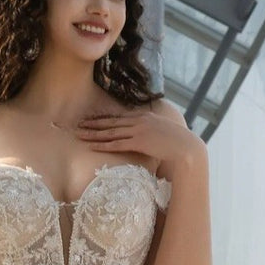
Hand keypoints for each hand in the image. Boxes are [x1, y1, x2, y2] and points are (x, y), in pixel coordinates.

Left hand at [75, 108, 200, 168]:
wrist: (186, 147)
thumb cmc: (178, 143)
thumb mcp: (163, 133)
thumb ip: (152, 133)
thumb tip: (147, 138)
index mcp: (144, 116)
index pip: (119, 118)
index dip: (104, 119)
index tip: (91, 120)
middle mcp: (139, 121)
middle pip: (111, 122)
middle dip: (93, 124)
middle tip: (78, 125)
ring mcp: (138, 130)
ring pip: (110, 132)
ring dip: (93, 134)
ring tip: (79, 134)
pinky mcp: (139, 142)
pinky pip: (117, 144)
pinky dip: (103, 145)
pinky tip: (92, 146)